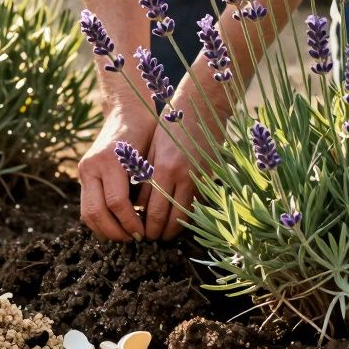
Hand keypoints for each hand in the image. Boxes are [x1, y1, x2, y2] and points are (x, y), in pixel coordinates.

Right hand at [78, 106, 155, 240]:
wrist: (128, 111)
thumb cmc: (148, 133)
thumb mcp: (151, 156)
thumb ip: (149, 183)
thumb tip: (156, 218)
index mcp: (111, 160)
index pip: (117, 202)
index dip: (131, 222)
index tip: (145, 233)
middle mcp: (92, 165)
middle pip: (96, 211)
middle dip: (116, 231)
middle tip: (135, 240)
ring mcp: (84, 170)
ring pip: (87, 212)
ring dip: (105, 230)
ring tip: (126, 237)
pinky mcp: (83, 175)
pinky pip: (86, 206)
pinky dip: (99, 222)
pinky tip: (115, 228)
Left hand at [136, 97, 224, 240]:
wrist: (203, 108)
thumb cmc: (171, 125)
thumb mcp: (152, 148)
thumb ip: (145, 176)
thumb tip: (137, 204)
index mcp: (164, 167)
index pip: (151, 208)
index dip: (144, 225)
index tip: (137, 232)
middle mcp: (183, 176)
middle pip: (168, 217)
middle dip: (157, 233)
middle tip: (148, 240)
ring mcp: (200, 179)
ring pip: (186, 215)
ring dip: (173, 229)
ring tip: (162, 235)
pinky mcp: (211, 179)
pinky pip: (198, 206)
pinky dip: (188, 216)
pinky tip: (178, 221)